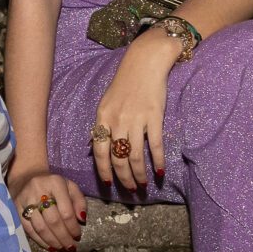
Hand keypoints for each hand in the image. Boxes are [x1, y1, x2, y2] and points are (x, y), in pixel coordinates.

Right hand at [10, 168, 86, 251]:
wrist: (26, 176)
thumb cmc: (52, 185)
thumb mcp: (69, 187)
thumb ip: (79, 201)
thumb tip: (82, 220)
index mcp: (55, 183)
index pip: (66, 211)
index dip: (72, 227)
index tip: (77, 236)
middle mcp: (38, 190)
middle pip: (53, 220)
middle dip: (63, 237)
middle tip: (71, 247)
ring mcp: (25, 199)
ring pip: (40, 227)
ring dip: (52, 241)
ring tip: (61, 248)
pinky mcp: (15, 208)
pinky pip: (28, 229)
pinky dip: (39, 240)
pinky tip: (49, 246)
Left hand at [90, 42, 173, 193]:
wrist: (145, 62)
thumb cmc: (125, 82)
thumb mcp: (106, 102)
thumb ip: (102, 124)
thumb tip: (93, 146)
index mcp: (102, 117)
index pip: (99, 151)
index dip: (103, 170)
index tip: (108, 184)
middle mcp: (117, 120)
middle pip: (117, 158)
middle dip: (123, 178)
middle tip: (130, 189)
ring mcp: (136, 119)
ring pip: (134, 156)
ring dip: (139, 174)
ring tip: (143, 184)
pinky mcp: (154, 117)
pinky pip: (154, 145)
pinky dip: (157, 161)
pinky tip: (159, 172)